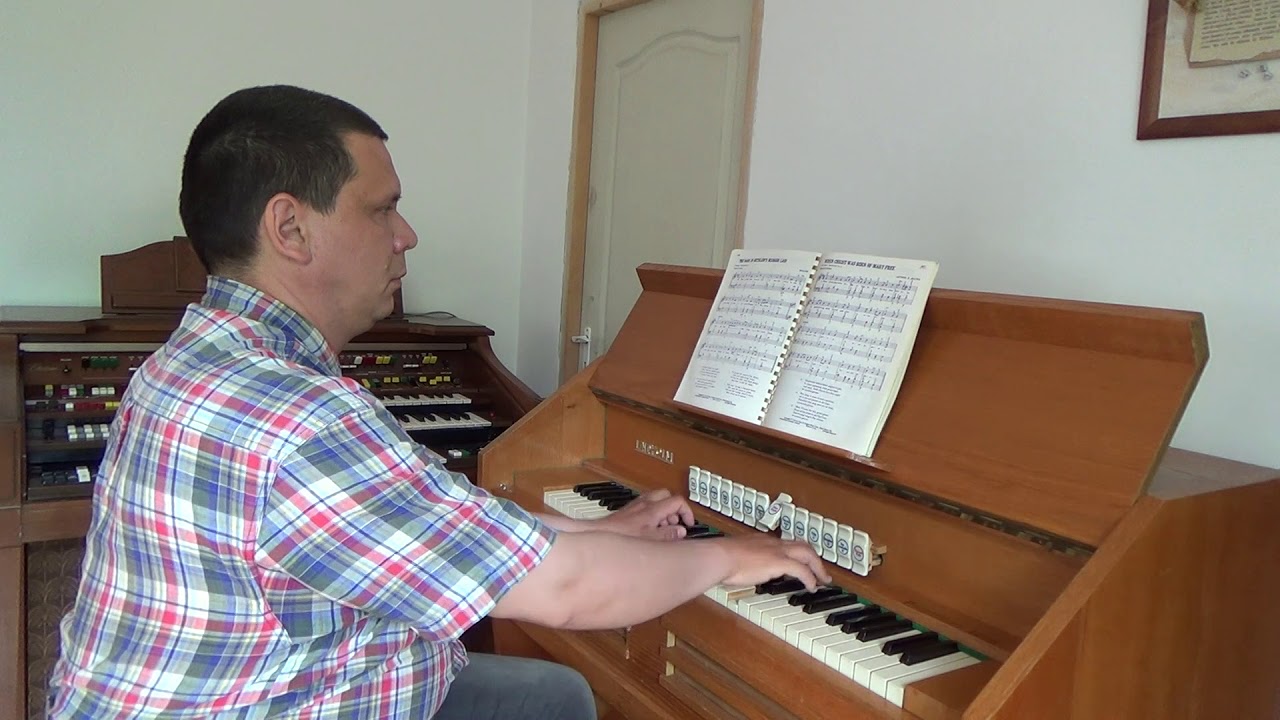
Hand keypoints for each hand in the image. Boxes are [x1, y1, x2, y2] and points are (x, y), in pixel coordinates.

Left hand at [595, 488, 694, 540]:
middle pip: (667, 495)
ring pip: (657, 499)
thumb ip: (668, 535)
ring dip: (664, 511)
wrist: (600, 532)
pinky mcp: (629, 509)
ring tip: (663, 527)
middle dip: (675, 508)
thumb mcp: (650, 540)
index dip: (687, 512)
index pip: (678, 501)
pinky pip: (646, 505)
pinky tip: (650, 527)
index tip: (689, 524)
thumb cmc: (622, 536)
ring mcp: (637, 504)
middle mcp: (645, 503)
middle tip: (676, 523)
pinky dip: (653, 513)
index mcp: (653, 509)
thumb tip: (681, 531)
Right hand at [716, 535, 831, 590]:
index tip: (800, 562)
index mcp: (762, 540)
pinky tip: (812, 587)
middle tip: (821, 571)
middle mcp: (773, 543)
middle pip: (802, 546)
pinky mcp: (779, 563)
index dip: (796, 553)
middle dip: (815, 558)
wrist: (719, 556)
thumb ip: (740, 560)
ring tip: (823, 580)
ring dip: (818, 567)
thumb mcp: (733, 556)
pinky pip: (802, 570)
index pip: (786, 544)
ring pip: (808, 554)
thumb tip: (738, 570)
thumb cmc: (720, 558)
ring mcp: (777, 552)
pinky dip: (810, 578)